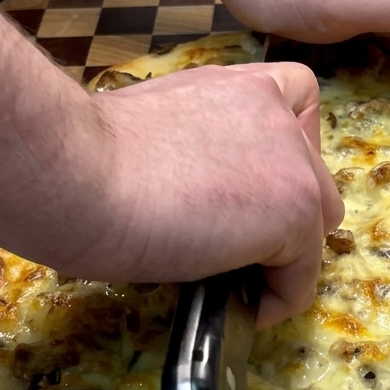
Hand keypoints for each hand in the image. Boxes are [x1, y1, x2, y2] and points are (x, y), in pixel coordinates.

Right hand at [82, 62, 343, 325]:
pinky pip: (301, 276)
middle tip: (229, 244)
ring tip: (228, 277)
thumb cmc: (81, 160)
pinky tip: (234, 305)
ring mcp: (292, 158)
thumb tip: (199, 202)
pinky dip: (274, 300)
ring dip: (280, 254)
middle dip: (281, 214)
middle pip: (314, 173)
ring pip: (316, 224)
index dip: (283, 154)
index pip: (296, 105)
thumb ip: (197, 151)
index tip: (245, 190)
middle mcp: (272, 108)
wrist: (74, 174)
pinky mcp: (295, 210)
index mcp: (235, 85)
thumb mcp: (151, 135)